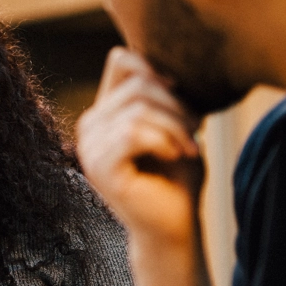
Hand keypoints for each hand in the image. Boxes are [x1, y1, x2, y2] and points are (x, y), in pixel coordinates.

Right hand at [75, 47, 203, 244]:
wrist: (175, 226)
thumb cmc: (177, 176)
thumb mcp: (175, 124)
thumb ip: (164, 93)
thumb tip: (167, 62)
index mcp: (105, 112)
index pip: (122, 60)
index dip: (157, 69)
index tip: (183, 97)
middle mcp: (90, 126)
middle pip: (137, 83)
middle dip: (176, 103)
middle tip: (195, 131)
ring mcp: (90, 148)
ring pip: (137, 109)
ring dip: (175, 125)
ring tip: (189, 146)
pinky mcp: (100, 169)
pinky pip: (132, 133)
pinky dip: (164, 140)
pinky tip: (177, 154)